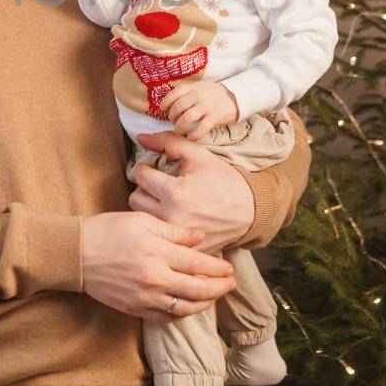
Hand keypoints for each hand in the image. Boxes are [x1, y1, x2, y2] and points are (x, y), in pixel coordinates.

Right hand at [80, 211, 235, 320]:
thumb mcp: (142, 221)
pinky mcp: (135, 308)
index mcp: (158, 254)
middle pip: (197, 291)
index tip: (229, 268)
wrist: (76, 254)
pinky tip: (189, 306)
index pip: (198, 266)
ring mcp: (145, 297)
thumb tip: (199, 238)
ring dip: (204, 304)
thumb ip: (174, 231)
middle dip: (219, 288)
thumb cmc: (108, 231)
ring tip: (213, 296)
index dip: (218, 269)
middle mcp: (155, 279)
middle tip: (230, 284)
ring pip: (185, 309)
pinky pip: (166, 318)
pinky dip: (182, 314)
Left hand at [130, 132, 254, 253]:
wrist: (250, 210)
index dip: (146, 168)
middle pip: (136, 198)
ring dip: (148, 207)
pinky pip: (157, 235)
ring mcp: (176, 236)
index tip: (154, 169)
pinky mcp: (181, 247)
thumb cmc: (224, 180)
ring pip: (142, 218)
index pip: (140, 175)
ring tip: (163, 201)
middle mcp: (171, 217)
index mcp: (175, 193)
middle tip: (157, 185)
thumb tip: (140, 137)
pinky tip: (171, 217)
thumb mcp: (199, 155)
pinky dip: (160, 226)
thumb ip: (168, 142)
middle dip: (144, 188)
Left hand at [162, 81, 239, 139]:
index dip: (166, 101)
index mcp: (194, 87)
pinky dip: (193, 135)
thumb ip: (188, 92)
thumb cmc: (215, 94)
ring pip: (187, 118)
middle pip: (179, 107)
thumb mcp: (201, 87)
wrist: (237, 96)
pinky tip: (190, 137)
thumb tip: (171, 102)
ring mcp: (207, 106)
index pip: (175, 92)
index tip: (162, 108)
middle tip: (173, 122)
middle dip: (172, 116)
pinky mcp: (215, 117)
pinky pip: (201, 128)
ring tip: (178, 131)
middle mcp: (198, 95)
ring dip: (179, 127)